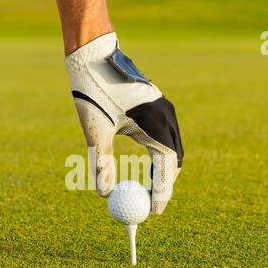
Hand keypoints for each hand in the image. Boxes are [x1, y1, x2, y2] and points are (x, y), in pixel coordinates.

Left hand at [66, 33, 183, 214]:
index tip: (153, 212)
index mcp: (156, 121)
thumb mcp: (96, 131)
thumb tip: (105, 196)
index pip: (167, 166)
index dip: (161, 191)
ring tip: (147, 190)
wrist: (94, 56)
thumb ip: (102, 164)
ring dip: (162, 172)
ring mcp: (165, 110)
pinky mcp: (158, 107)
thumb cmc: (93, 91)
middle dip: (164, 184)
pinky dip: (159, 158)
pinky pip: (166, 139)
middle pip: (174, 160)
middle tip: (150, 204)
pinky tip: (146, 168)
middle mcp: (166, 116)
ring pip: (172, 150)